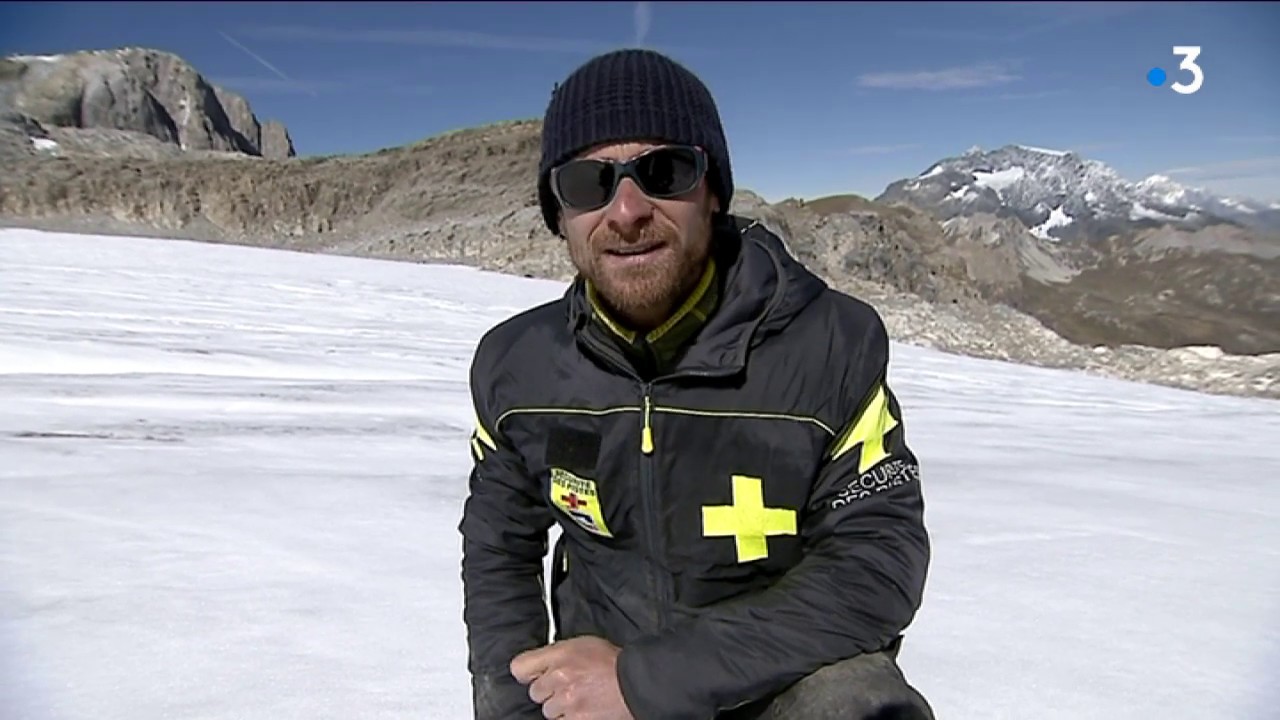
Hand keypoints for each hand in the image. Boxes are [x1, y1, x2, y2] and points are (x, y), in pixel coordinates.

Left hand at [510, 636, 633, 719]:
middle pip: (534, 692)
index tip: (534, 675)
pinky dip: (571, 717)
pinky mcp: (576, 719)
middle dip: (549, 690)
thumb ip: (558, 654)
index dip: (527, 672)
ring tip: (579, 698)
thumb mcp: (583, 644)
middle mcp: (560, 678)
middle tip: (567, 686)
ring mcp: (567, 701)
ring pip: (548, 710)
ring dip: (560, 707)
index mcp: (560, 655)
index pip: (519, 667)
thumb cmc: (613, 662)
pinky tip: (583, 708)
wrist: (636, 683)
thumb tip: (541, 664)